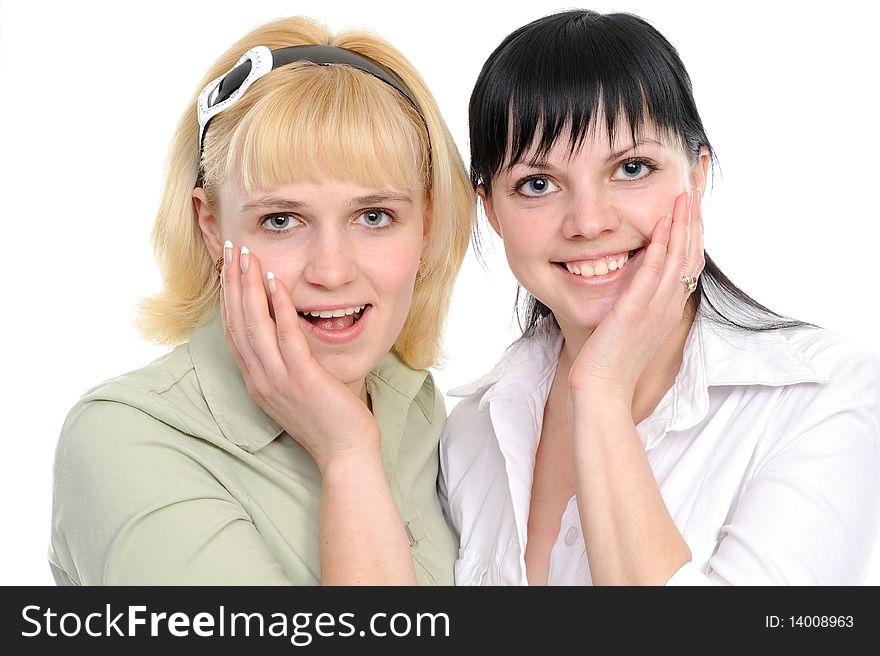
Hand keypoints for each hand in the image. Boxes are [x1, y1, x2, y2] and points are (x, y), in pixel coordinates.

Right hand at [220, 243, 380, 472]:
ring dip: (249, 287)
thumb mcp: (296, 389)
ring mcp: (278, 380)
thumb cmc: (327, 420)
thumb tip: (286, 332)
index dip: (228, 298)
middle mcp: (260, 379)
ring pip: (255, 325)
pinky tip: (276, 282)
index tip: (227, 269)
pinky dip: (279, 307)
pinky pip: (286, 336)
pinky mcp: (303, 379)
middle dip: (232, 283)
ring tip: (247, 256)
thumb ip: (285, 363)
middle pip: (237, 322)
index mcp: (257, 381)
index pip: (233, 332)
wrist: (344, 453)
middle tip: (230, 250)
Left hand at [568, 187, 704, 401]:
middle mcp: (670, 306)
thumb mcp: (632, 327)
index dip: (694, 233)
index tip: (694, 207)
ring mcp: (656, 308)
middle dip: (695, 221)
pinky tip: (662, 223)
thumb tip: (636, 282)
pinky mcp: (637, 311)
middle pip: (691, 255)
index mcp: (670, 309)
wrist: (604, 390)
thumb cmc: (611, 362)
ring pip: (678, 258)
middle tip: (697, 190)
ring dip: (683, 224)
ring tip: (686, 196)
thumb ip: (639, 303)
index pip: (689, 263)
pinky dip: (661, 245)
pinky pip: (654, 272)